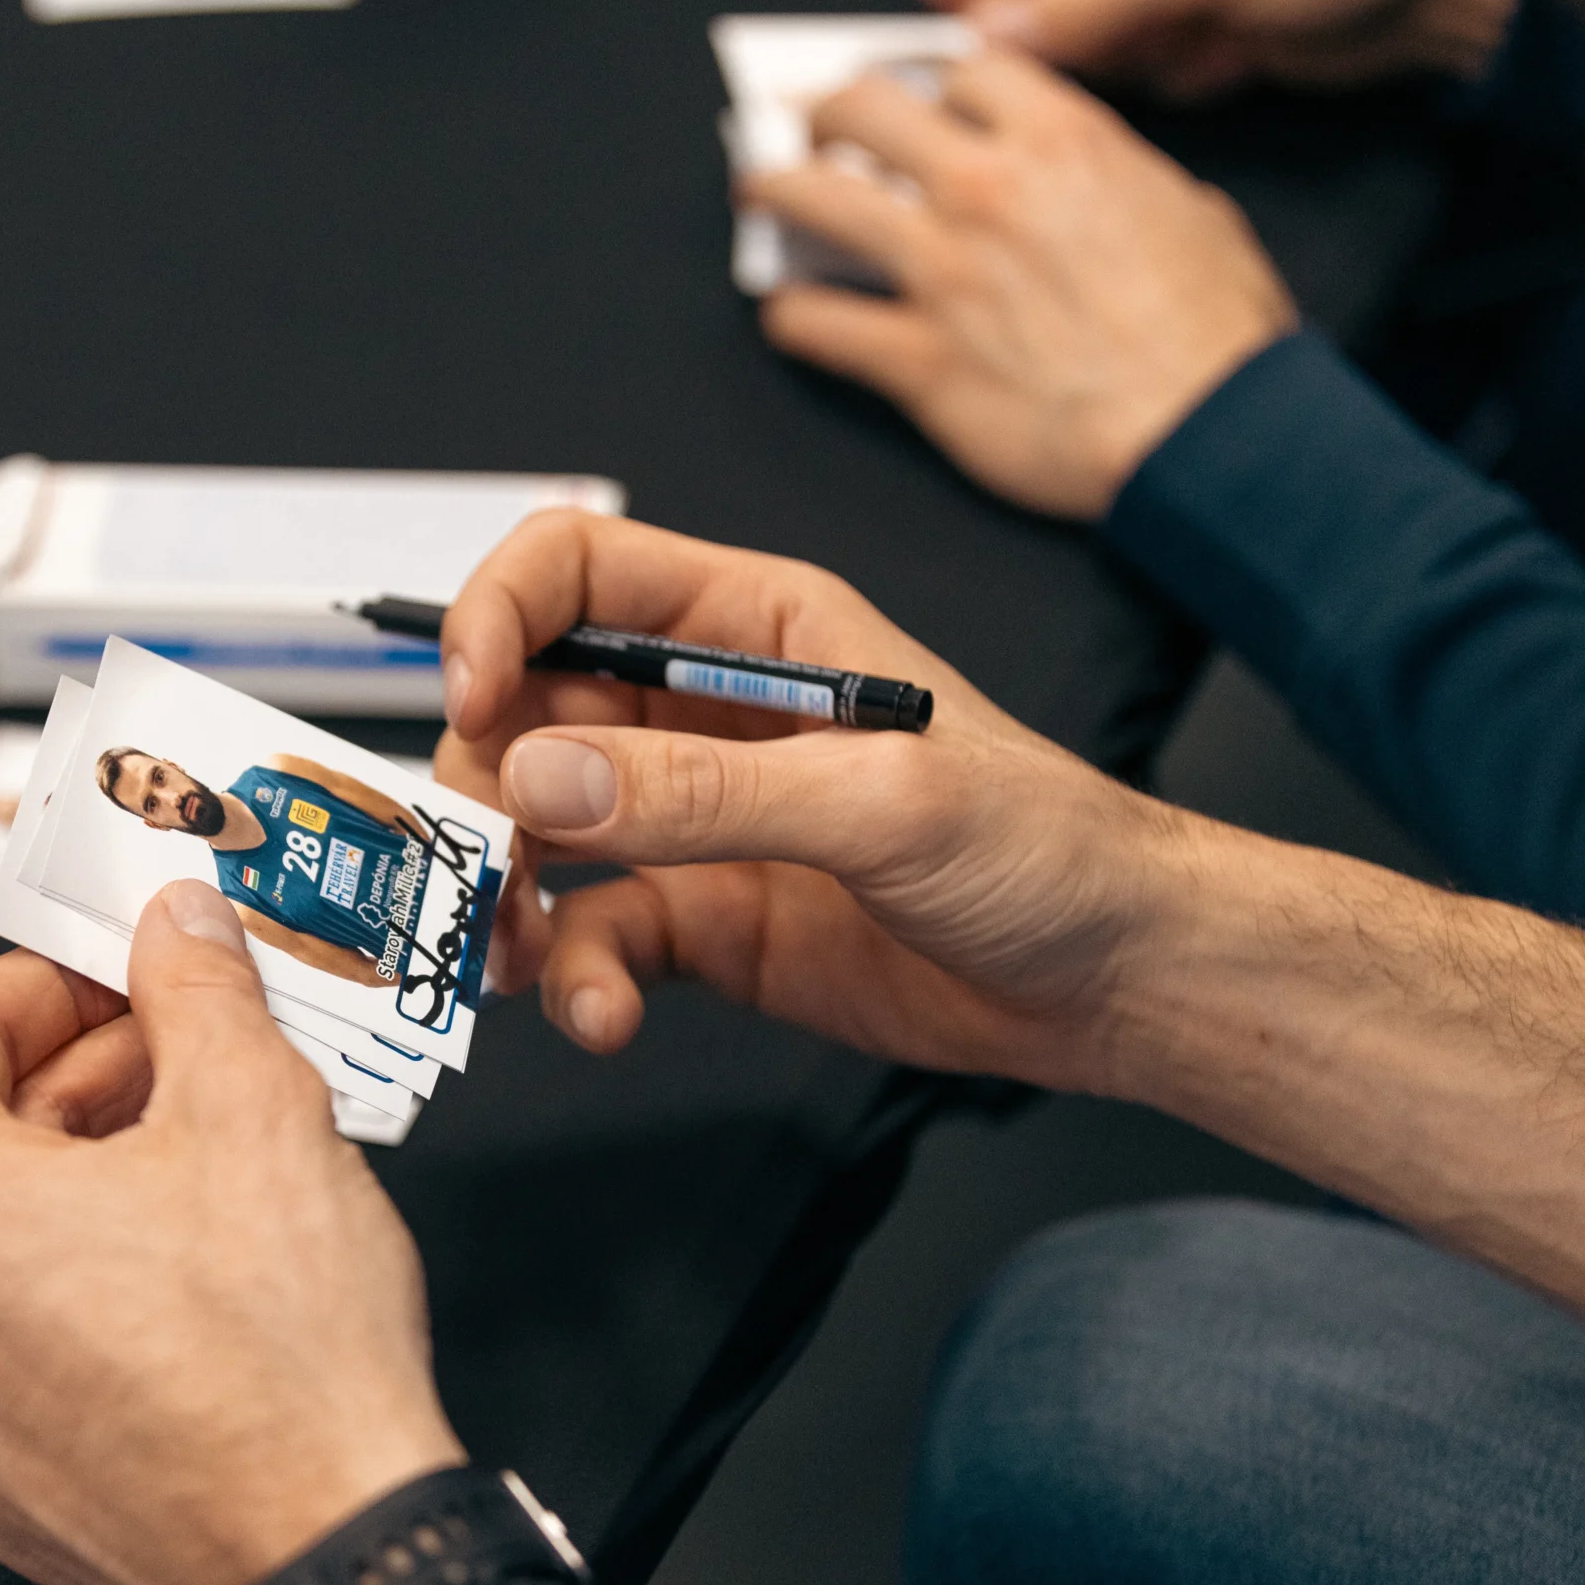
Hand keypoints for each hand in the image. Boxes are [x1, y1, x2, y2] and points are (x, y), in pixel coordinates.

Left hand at [0, 882, 463, 1584]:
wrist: (326, 1542)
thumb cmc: (274, 1362)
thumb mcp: (252, 1106)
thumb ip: (198, 987)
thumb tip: (178, 928)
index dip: (60, 974)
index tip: (129, 963)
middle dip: (96, 1071)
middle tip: (198, 1040)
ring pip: (7, 1238)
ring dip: (101, 1171)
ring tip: (217, 1147)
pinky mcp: (4, 1476)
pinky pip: (28, 1335)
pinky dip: (96, 1275)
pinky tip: (201, 1260)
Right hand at [435, 511, 1191, 1090]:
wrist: (1115, 981)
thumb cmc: (1046, 846)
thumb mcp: (881, 799)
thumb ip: (704, 790)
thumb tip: (543, 778)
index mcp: (751, 626)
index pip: (574, 570)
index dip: (499, 615)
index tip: (469, 699)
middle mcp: (702, 711)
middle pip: (527, 707)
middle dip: (487, 783)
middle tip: (489, 860)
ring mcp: (693, 818)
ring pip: (538, 828)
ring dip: (505, 890)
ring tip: (518, 953)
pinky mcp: (698, 918)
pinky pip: (590, 934)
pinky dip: (573, 976)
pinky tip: (599, 1014)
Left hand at [750, 50, 1294, 518]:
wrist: (1205, 434)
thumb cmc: (1216, 341)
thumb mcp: (1197, 217)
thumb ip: (1131, 184)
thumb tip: (1115, 190)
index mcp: (1062, 142)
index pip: (962, 71)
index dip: (932, 82)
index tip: (917, 97)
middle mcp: (986, 189)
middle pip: (864, 107)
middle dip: (829, 110)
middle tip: (816, 128)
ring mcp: (940, 271)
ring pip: (813, 198)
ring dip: (774, 188)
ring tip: (760, 192)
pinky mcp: (915, 359)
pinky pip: (815, 323)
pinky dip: (791, 318)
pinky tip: (789, 318)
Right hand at [907, 0, 1517, 96]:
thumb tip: (997, 31)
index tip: (949, 2)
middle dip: (1048, 15)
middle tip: (1089, 45)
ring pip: (1068, 19)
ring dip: (1117, 48)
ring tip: (1192, 37)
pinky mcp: (1179, 8)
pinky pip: (1127, 53)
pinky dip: (1167, 63)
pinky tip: (1229, 45)